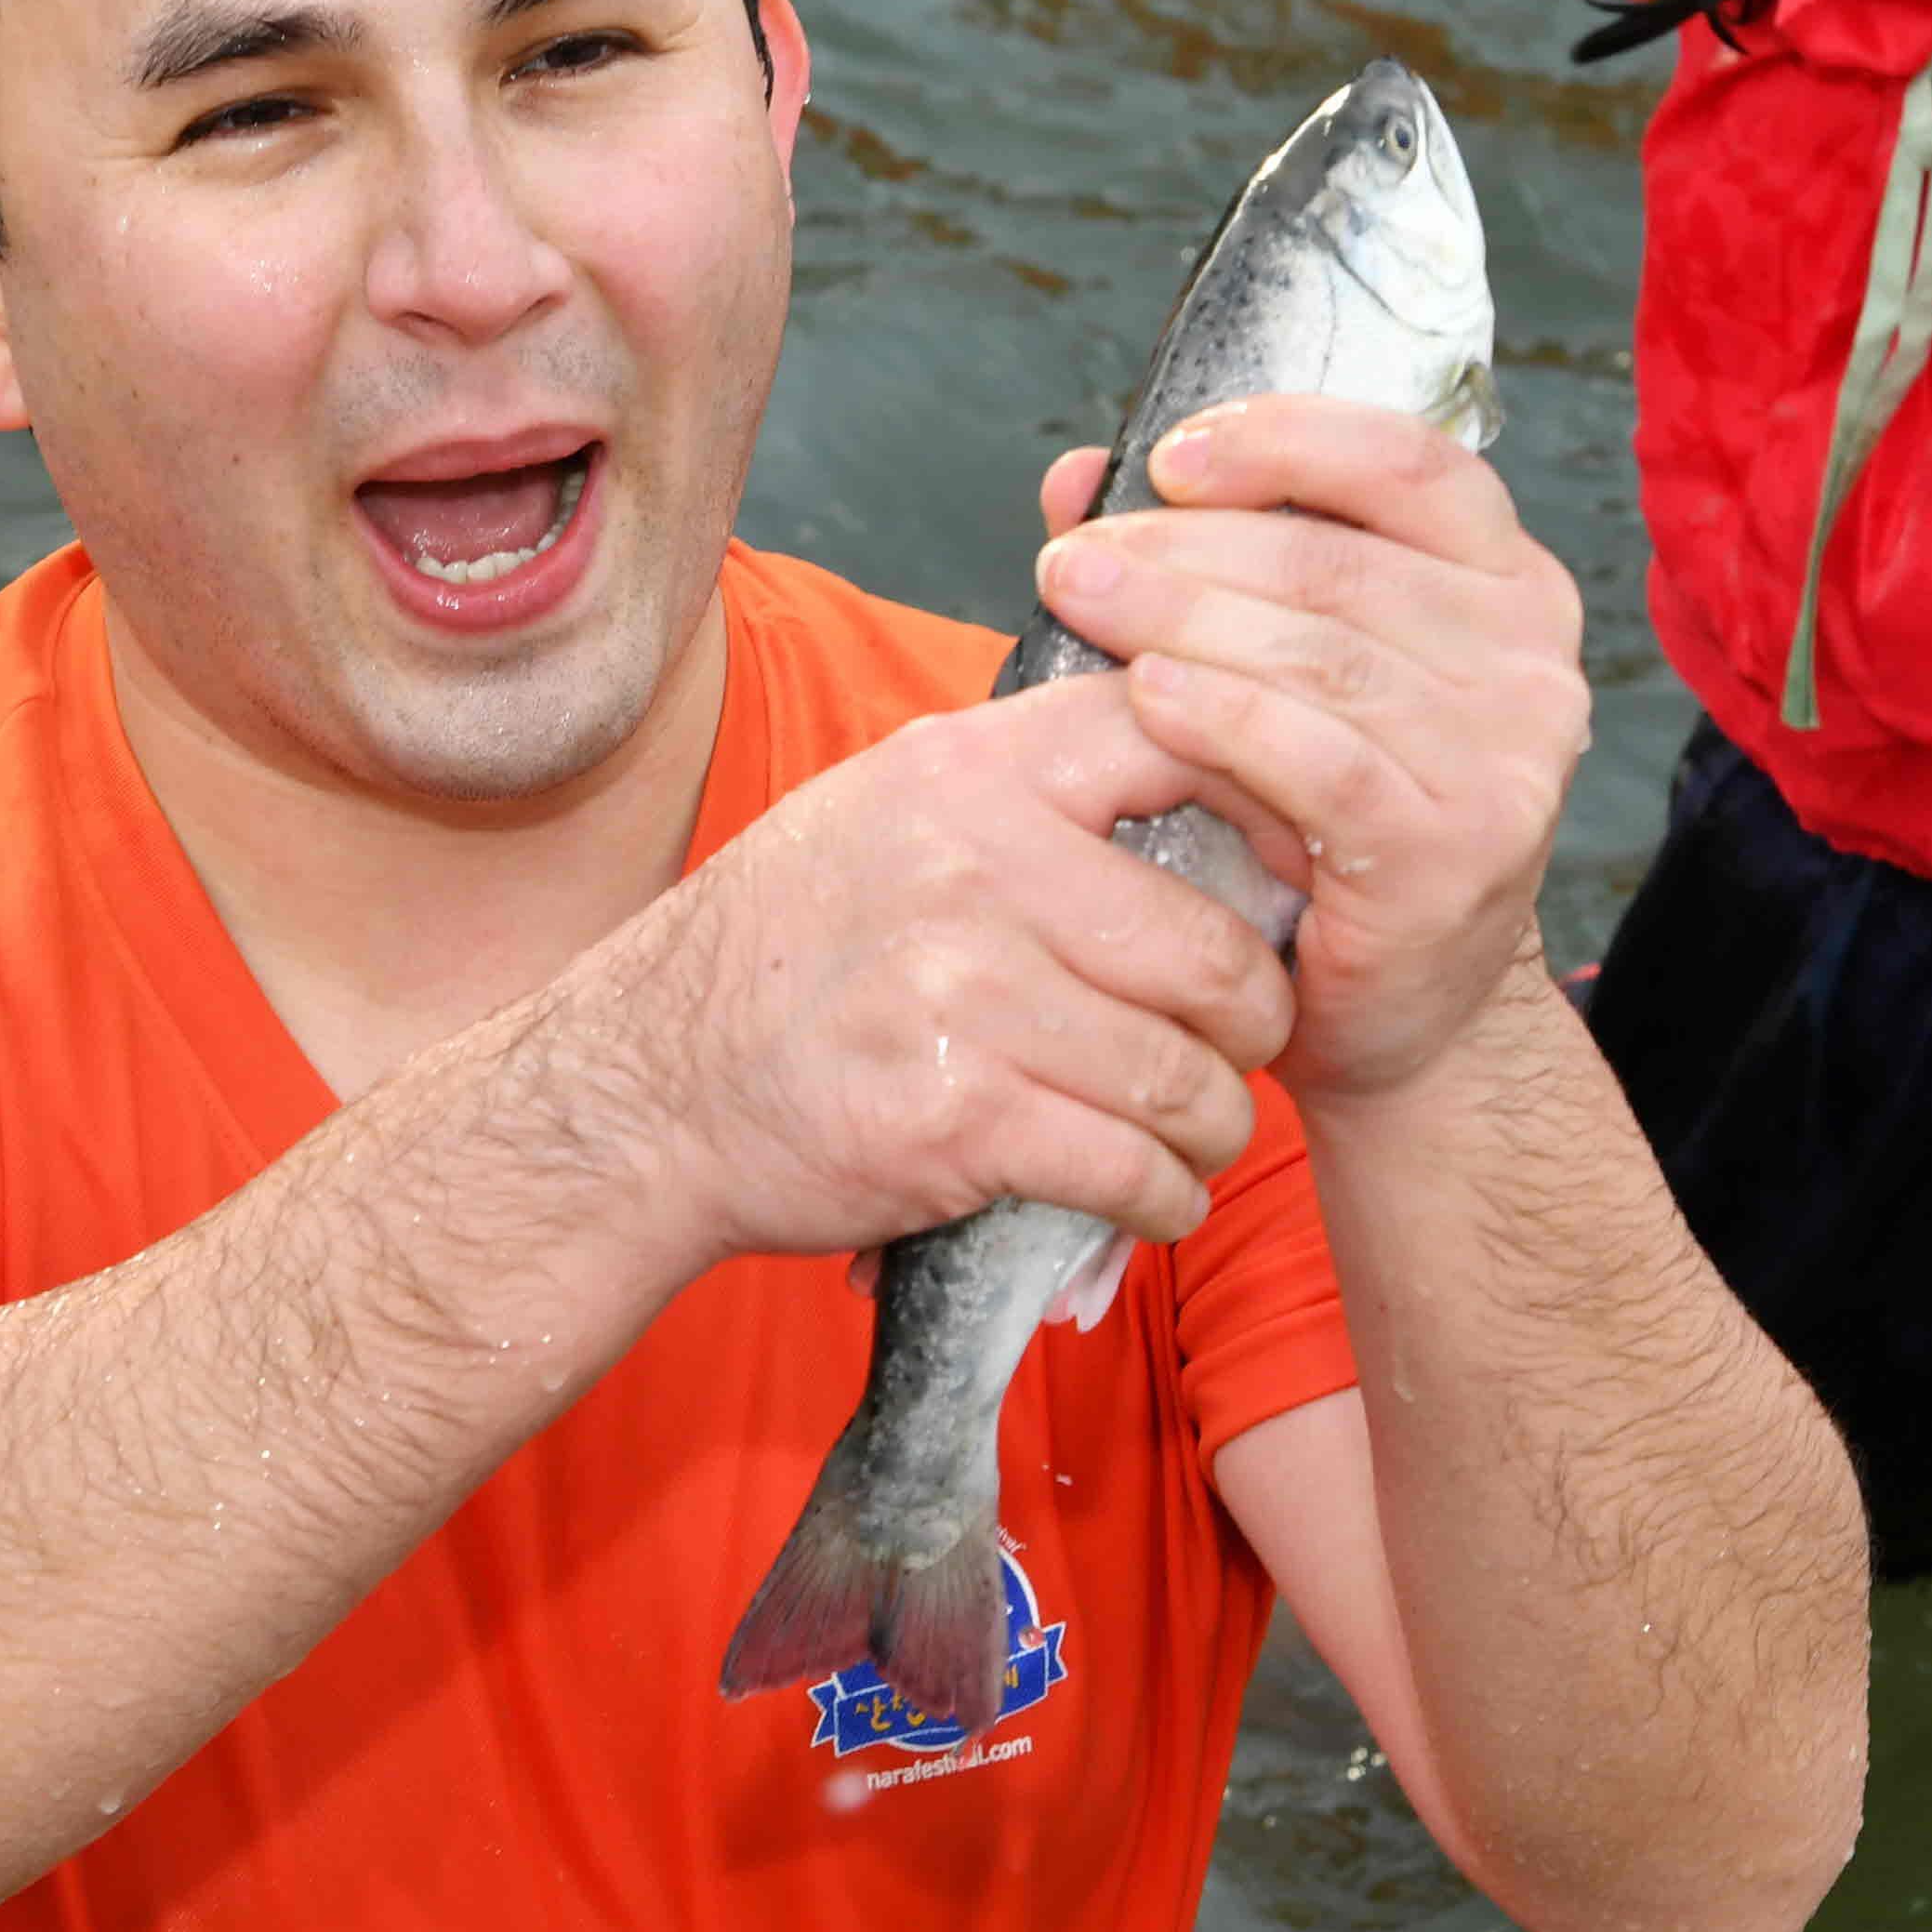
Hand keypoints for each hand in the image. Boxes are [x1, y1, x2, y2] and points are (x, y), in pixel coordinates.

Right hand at [602, 672, 1296, 1268]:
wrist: (642, 1092)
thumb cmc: (781, 956)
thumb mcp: (881, 811)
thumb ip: (1023, 787)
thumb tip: (1198, 763)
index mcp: (967, 770)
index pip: (1178, 733)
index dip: (1269, 802)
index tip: (1289, 869)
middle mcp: (975, 864)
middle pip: (1214, 944)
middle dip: (1256, 1018)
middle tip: (1242, 1045)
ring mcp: (967, 992)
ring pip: (1191, 1072)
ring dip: (1217, 1123)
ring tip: (1197, 1133)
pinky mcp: (960, 1117)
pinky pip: (1134, 1164)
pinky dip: (1165, 1197)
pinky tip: (1150, 1195)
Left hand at [1029, 395, 1587, 1108]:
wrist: (1398, 1009)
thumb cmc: (1324, 822)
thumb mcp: (1273, 671)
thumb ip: (1200, 561)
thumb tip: (1071, 475)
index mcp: (1505, 584)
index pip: (1411, 464)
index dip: (1285, 438)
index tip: (1167, 454)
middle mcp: (1531, 660)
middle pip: (1337, 563)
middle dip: (1186, 546)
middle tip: (1071, 553)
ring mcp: (1509, 757)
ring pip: (1321, 653)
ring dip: (1181, 617)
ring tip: (1078, 598)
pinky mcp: (1459, 848)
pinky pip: (1322, 759)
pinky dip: (1225, 718)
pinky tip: (1146, 694)